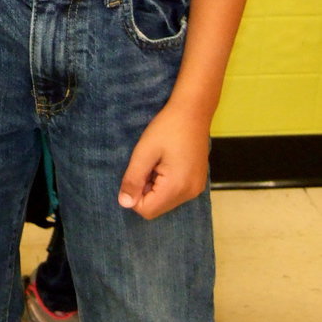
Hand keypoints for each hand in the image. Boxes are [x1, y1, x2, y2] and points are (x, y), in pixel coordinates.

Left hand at [118, 104, 210, 219]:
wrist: (194, 111)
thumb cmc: (167, 128)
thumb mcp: (144, 151)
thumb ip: (133, 179)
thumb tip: (124, 204)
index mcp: (177, 187)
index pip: (147, 210)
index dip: (134, 195)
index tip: (136, 171)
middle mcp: (190, 194)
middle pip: (157, 208)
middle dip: (144, 191)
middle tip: (147, 164)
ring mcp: (196, 189)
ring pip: (165, 201)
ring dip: (154, 187)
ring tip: (156, 162)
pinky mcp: (197, 182)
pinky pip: (175, 193)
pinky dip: (165, 183)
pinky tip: (165, 163)